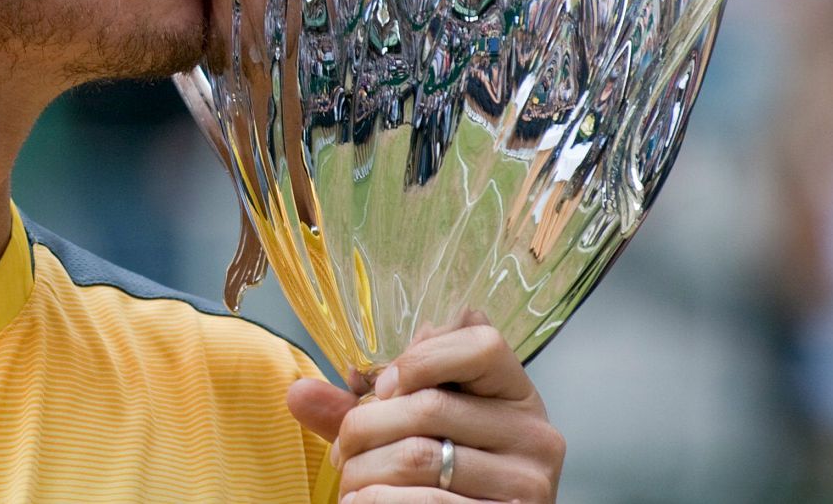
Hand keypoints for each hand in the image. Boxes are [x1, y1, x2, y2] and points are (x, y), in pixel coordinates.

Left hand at [286, 311, 563, 502]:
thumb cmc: (449, 477)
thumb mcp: (419, 429)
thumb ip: (367, 408)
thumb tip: (298, 392)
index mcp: (516, 395)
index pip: (483, 344)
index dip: (422, 358)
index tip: (383, 387)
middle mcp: (534, 436)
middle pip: (431, 406)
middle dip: (364, 426)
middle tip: (343, 448)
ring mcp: (526, 485)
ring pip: (417, 458)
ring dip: (362, 470)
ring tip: (350, 480)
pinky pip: (424, 503)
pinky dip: (374, 502)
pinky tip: (359, 503)